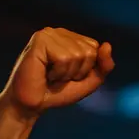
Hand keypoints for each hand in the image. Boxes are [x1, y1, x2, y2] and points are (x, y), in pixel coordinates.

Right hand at [0, 27, 114, 118]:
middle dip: (78, 72)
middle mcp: (60, 32)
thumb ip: (104, 66)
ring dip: (66, 73)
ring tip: (51, 76)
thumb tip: (107, 45)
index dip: (86, 70)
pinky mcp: (40, 40)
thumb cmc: (57, 93)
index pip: (95, 49)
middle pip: (89, 51)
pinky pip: (64, 58)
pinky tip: (45, 73)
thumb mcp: (88, 81)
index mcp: (71, 38)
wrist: (31, 105)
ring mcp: (49, 34)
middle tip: (58, 77)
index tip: (69, 76)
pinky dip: (58, 72)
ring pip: (77, 55)